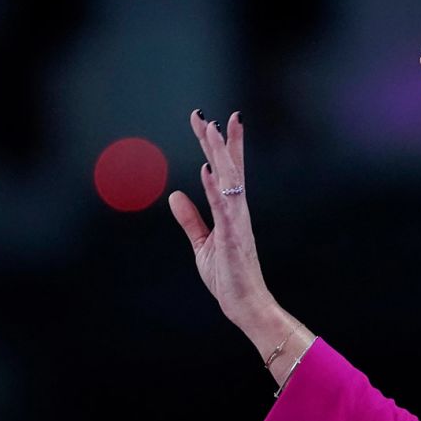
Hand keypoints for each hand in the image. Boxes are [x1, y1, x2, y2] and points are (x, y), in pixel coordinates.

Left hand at [170, 111, 298, 356]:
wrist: (245, 305)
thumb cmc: (229, 277)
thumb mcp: (201, 244)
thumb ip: (190, 219)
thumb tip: (175, 194)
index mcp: (230, 210)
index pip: (224, 171)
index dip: (216, 146)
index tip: (207, 121)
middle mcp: (237, 210)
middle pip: (228, 168)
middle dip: (217, 140)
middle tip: (204, 115)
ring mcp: (237, 222)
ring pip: (229, 180)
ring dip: (220, 154)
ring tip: (211, 129)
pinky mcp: (233, 237)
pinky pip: (223, 207)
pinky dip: (214, 187)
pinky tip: (207, 170)